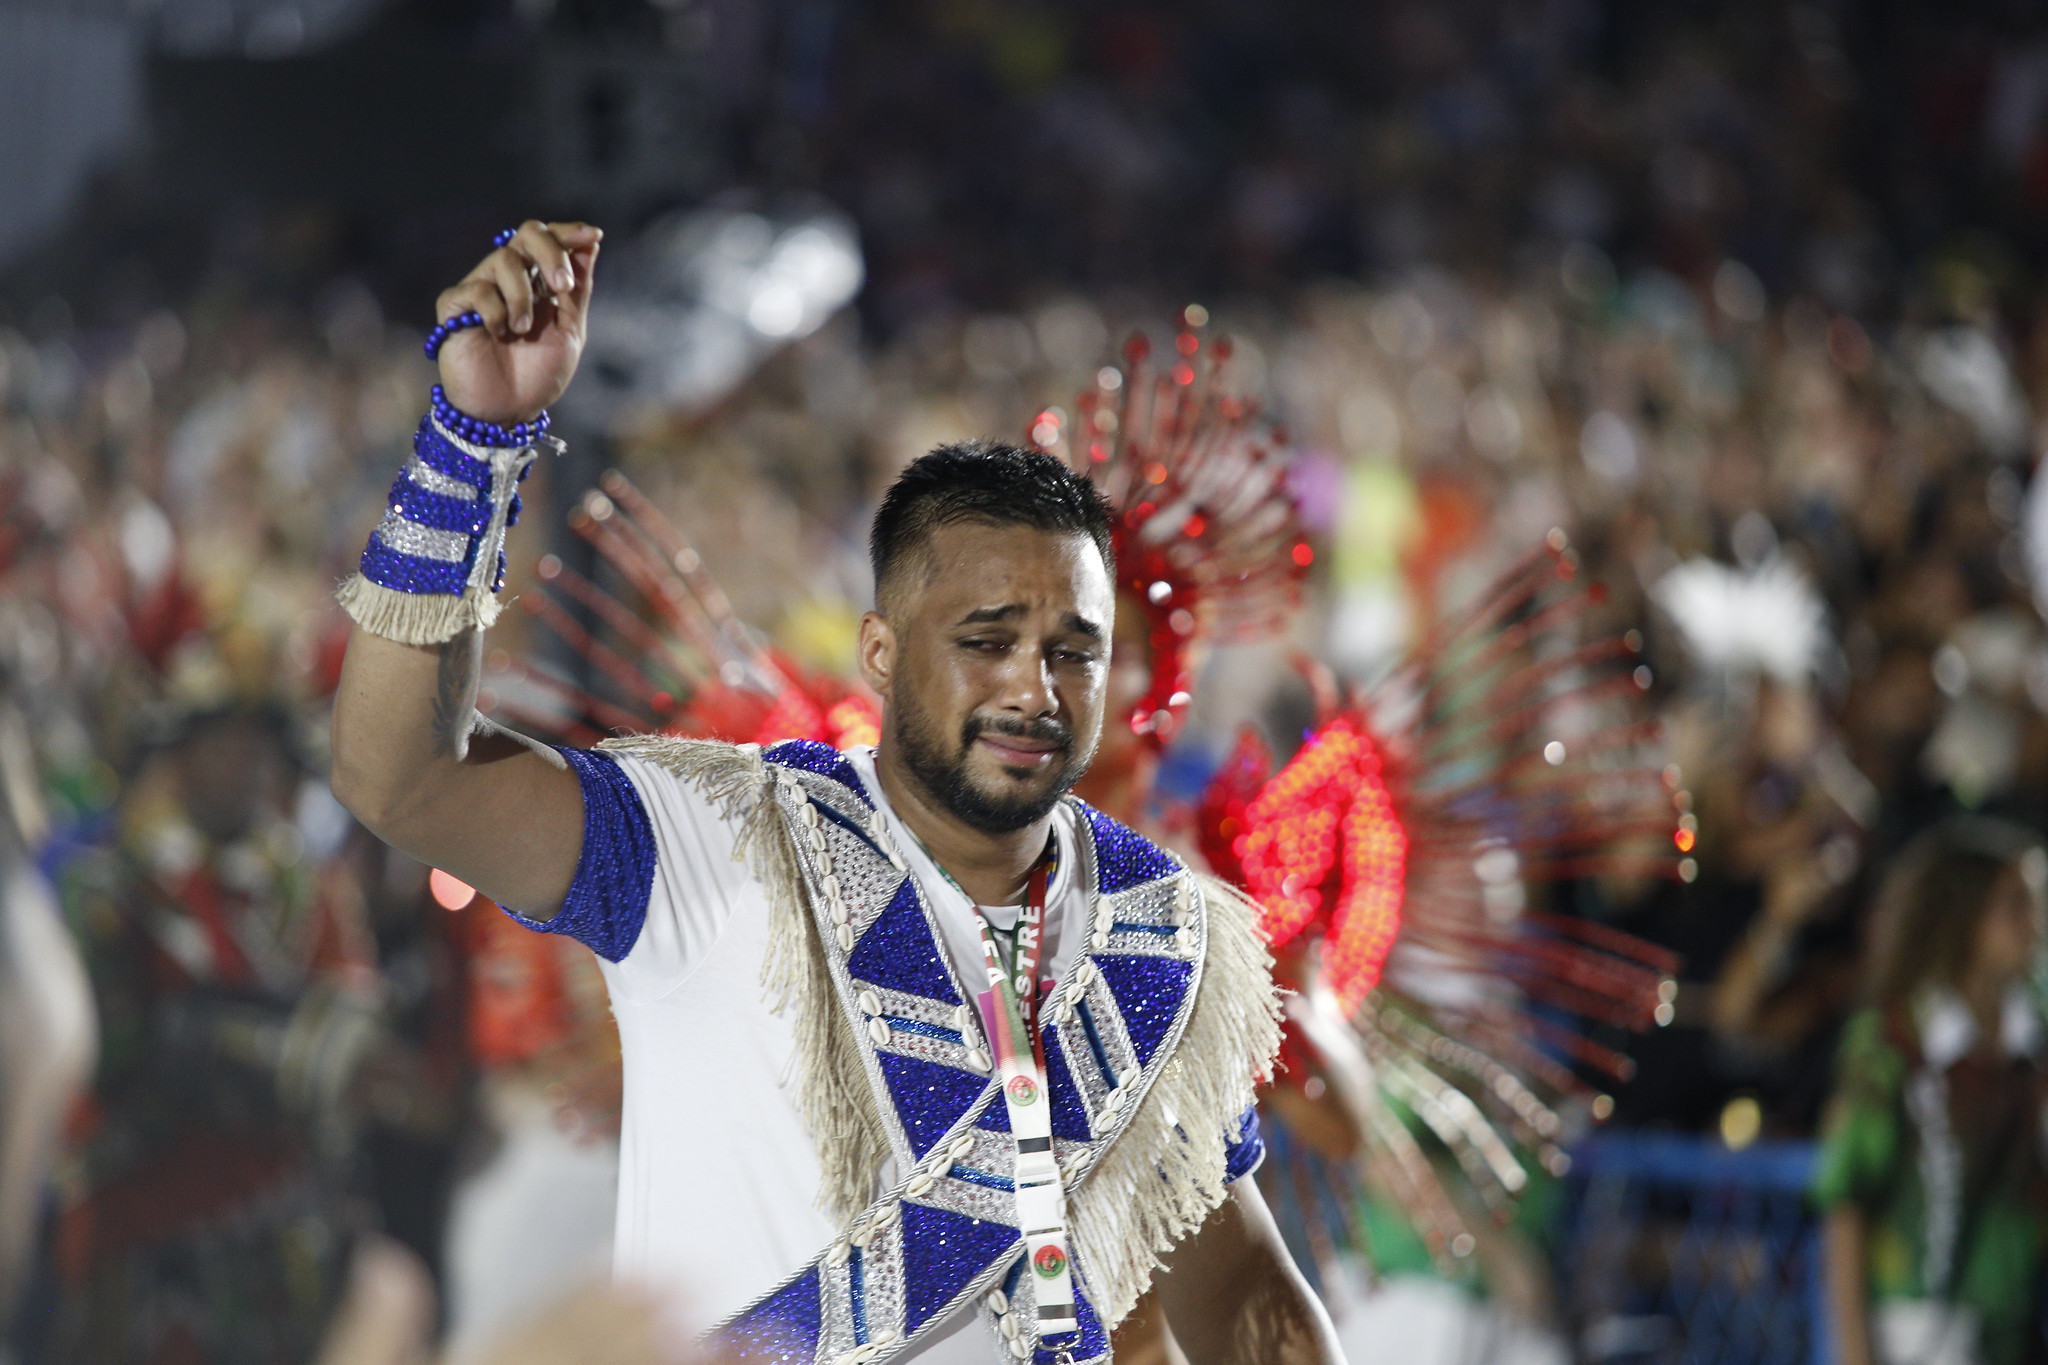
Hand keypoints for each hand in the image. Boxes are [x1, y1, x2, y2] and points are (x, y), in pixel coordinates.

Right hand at [436, 221, 602, 425]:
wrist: (507, 413)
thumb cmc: (537, 376)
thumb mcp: (570, 332)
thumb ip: (577, 291)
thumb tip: (592, 244)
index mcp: (539, 282)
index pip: (550, 239)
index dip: (570, 232)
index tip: (593, 235)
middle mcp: (510, 279)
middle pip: (527, 233)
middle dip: (550, 253)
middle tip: (561, 286)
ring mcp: (481, 289)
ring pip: (502, 259)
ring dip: (522, 295)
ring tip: (523, 330)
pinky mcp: (454, 308)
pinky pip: (476, 290)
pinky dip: (495, 311)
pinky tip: (499, 334)